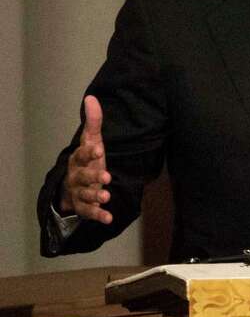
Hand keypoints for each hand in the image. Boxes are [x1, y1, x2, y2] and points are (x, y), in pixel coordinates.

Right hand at [59, 95, 112, 223]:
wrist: (73, 186)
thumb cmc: (87, 161)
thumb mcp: (91, 141)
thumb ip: (94, 122)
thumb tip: (91, 97)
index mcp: (78, 159)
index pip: (82, 154)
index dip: (90, 153)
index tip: (99, 150)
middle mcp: (76, 176)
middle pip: (83, 176)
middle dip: (94, 177)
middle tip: (106, 177)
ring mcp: (79, 192)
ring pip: (85, 195)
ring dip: (95, 196)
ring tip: (106, 197)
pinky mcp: (83, 207)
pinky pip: (89, 213)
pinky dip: (98, 216)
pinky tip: (109, 218)